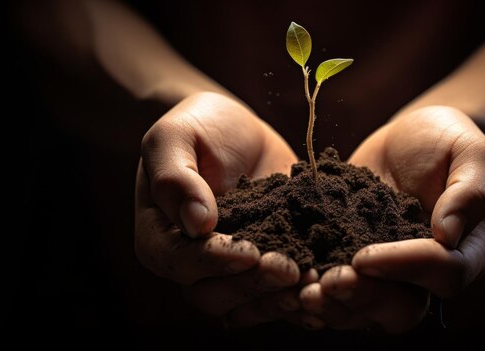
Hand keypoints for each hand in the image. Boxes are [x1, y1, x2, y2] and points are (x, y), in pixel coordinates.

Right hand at [135, 92, 308, 324]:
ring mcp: (228, 271)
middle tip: (290, 268)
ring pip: (245, 305)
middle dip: (253, 285)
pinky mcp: (263, 267)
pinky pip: (274, 295)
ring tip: (311, 281)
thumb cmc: (199, 128)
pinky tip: (324, 286)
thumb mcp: (175, 136)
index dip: (214, 262)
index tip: (249, 252)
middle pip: (213, 295)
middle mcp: (191, 264)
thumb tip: (195, 224)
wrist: (238, 132)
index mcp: (160, 236)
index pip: (179, 262)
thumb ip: (174, 176)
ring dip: (278, 298)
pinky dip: (298, 296)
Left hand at [299, 106, 484, 331]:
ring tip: (302, 289)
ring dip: (334, 304)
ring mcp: (387, 274)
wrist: (408, 138)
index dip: (406, 268)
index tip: (365, 255)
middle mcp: (425, 274)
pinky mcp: (352, 263)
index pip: (444, 274)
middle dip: (363, 298)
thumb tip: (449, 234)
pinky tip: (287, 275)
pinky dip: (312, 288)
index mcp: (463, 252)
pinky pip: (336, 290)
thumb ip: (470, 190)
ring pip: (365, 310)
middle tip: (327, 282)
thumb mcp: (469, 152)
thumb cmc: (446, 140)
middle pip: (402, 309)